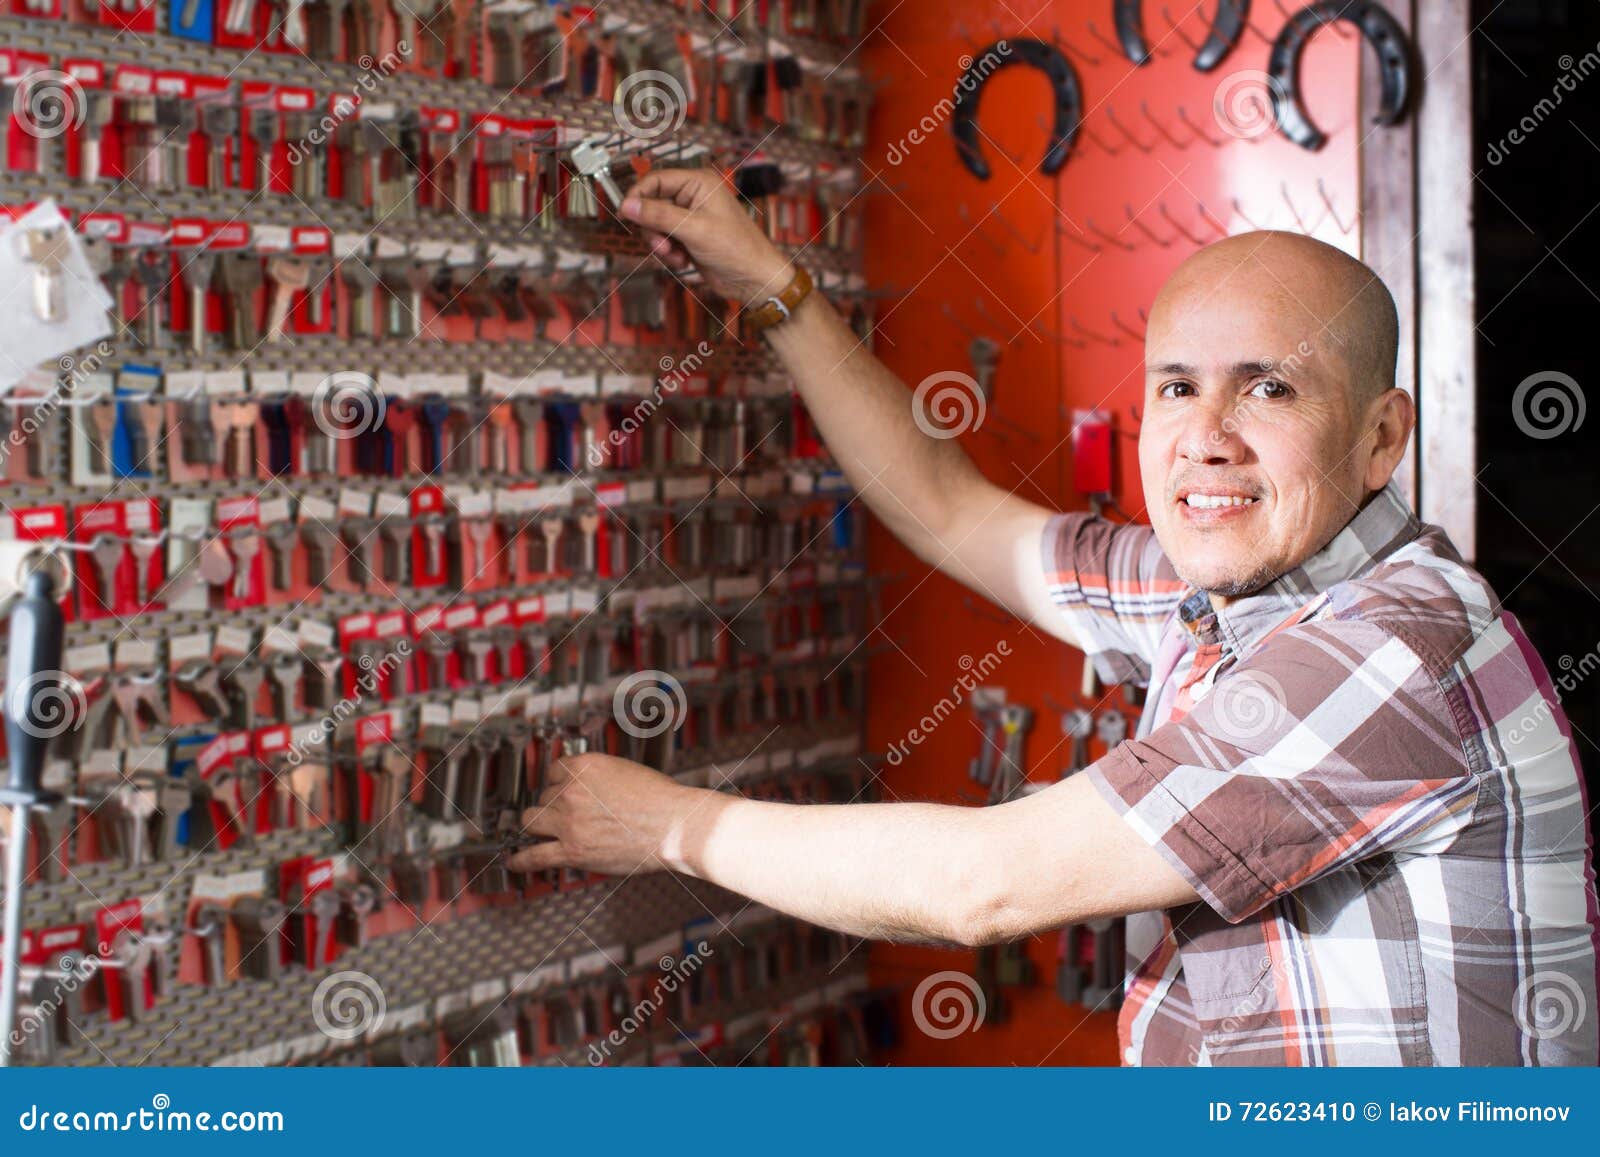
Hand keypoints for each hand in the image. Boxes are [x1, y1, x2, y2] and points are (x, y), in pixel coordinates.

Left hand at [505, 751, 711, 876]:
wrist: (674, 825)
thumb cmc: (660, 800)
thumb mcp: (624, 770)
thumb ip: (598, 777)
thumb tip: (587, 787)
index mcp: (585, 767)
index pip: (554, 770)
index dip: (558, 782)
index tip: (559, 789)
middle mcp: (571, 791)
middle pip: (543, 795)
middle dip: (551, 804)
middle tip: (562, 812)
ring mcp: (569, 821)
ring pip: (531, 820)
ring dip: (537, 825)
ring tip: (541, 830)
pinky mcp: (573, 850)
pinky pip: (535, 855)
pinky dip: (521, 860)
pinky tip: (513, 861)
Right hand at [619, 168, 794, 306]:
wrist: (754, 279)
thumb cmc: (735, 248)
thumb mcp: (693, 229)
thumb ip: (658, 216)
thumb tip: (627, 205)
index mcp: (698, 182)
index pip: (656, 180)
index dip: (638, 196)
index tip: (625, 215)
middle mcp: (693, 196)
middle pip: (652, 205)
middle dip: (653, 228)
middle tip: (661, 246)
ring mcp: (691, 217)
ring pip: (656, 225)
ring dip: (661, 244)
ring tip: (676, 256)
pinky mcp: (689, 236)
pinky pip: (665, 240)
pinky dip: (669, 253)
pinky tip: (683, 261)